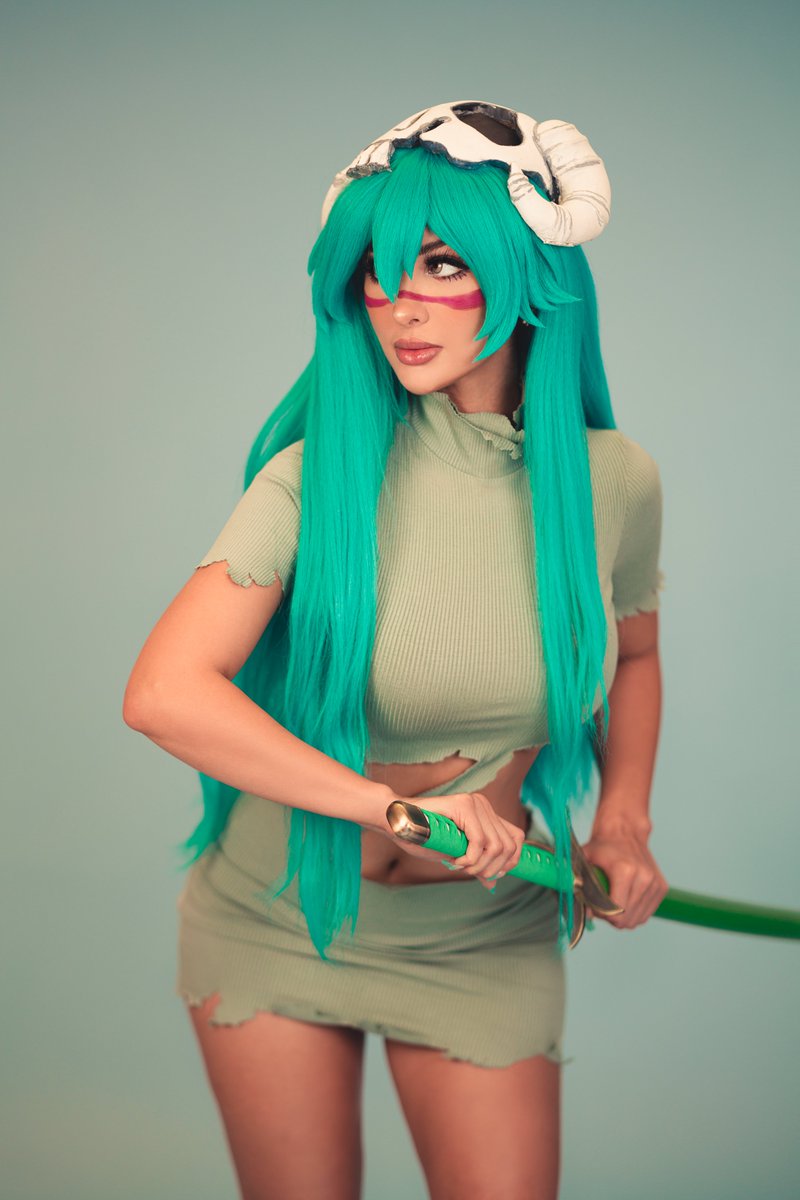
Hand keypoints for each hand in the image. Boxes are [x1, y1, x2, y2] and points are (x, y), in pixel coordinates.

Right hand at [382, 791, 526, 890]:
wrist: (396, 821)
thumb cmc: (422, 838)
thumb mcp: (455, 855)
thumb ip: (477, 864)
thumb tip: (494, 883)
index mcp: (485, 813)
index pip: (516, 838)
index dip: (512, 860)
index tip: (493, 874)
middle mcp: (483, 805)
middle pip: (509, 845)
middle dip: (494, 868)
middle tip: (473, 874)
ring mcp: (475, 803)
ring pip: (496, 845)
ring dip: (480, 865)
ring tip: (461, 867)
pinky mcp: (464, 805)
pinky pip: (480, 841)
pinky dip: (470, 858)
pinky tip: (456, 861)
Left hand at [581, 815, 667, 929]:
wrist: (625, 831)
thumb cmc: (602, 847)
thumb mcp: (585, 861)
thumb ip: (580, 885)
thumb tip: (585, 914)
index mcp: (625, 871)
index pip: (616, 912)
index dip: (602, 915)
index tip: (595, 907)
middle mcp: (644, 877)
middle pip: (627, 919)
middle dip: (612, 918)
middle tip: (602, 905)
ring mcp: (655, 883)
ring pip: (638, 919)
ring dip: (623, 917)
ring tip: (614, 902)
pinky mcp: (661, 887)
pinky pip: (646, 914)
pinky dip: (635, 913)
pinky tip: (625, 900)